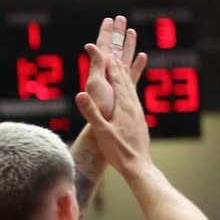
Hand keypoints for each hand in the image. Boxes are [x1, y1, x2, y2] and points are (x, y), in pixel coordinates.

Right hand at [76, 54, 151, 175]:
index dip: (111, 66)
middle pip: (126, 81)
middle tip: (115, 53)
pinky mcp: (139, 120)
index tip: (106, 53)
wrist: (138, 166)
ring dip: (125, 77)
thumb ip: (91, 112)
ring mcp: (138, 113)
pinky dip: (129, 90)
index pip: (117, 80)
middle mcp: (133, 106)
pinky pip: (133, 99)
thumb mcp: (101, 131)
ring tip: (122, 68)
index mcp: (124, 106)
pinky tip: (128, 94)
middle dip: (119, 67)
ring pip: (131, 89)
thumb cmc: (119, 151)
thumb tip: (80, 93)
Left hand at [83, 14, 147, 120]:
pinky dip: (137, 64)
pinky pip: (133, 75)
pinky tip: (143, 56)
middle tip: (120, 17)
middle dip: (117, 33)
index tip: (109, 18)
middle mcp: (108, 77)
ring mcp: (117, 85)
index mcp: (101, 72)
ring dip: (128, 45)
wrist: (106, 134)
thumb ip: (96, 64)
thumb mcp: (95, 84)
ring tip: (131, 31)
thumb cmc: (101, 111)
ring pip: (124, 59)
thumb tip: (90, 44)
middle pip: (114, 49)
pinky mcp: (125, 94)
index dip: (106, 32)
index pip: (103, 47)